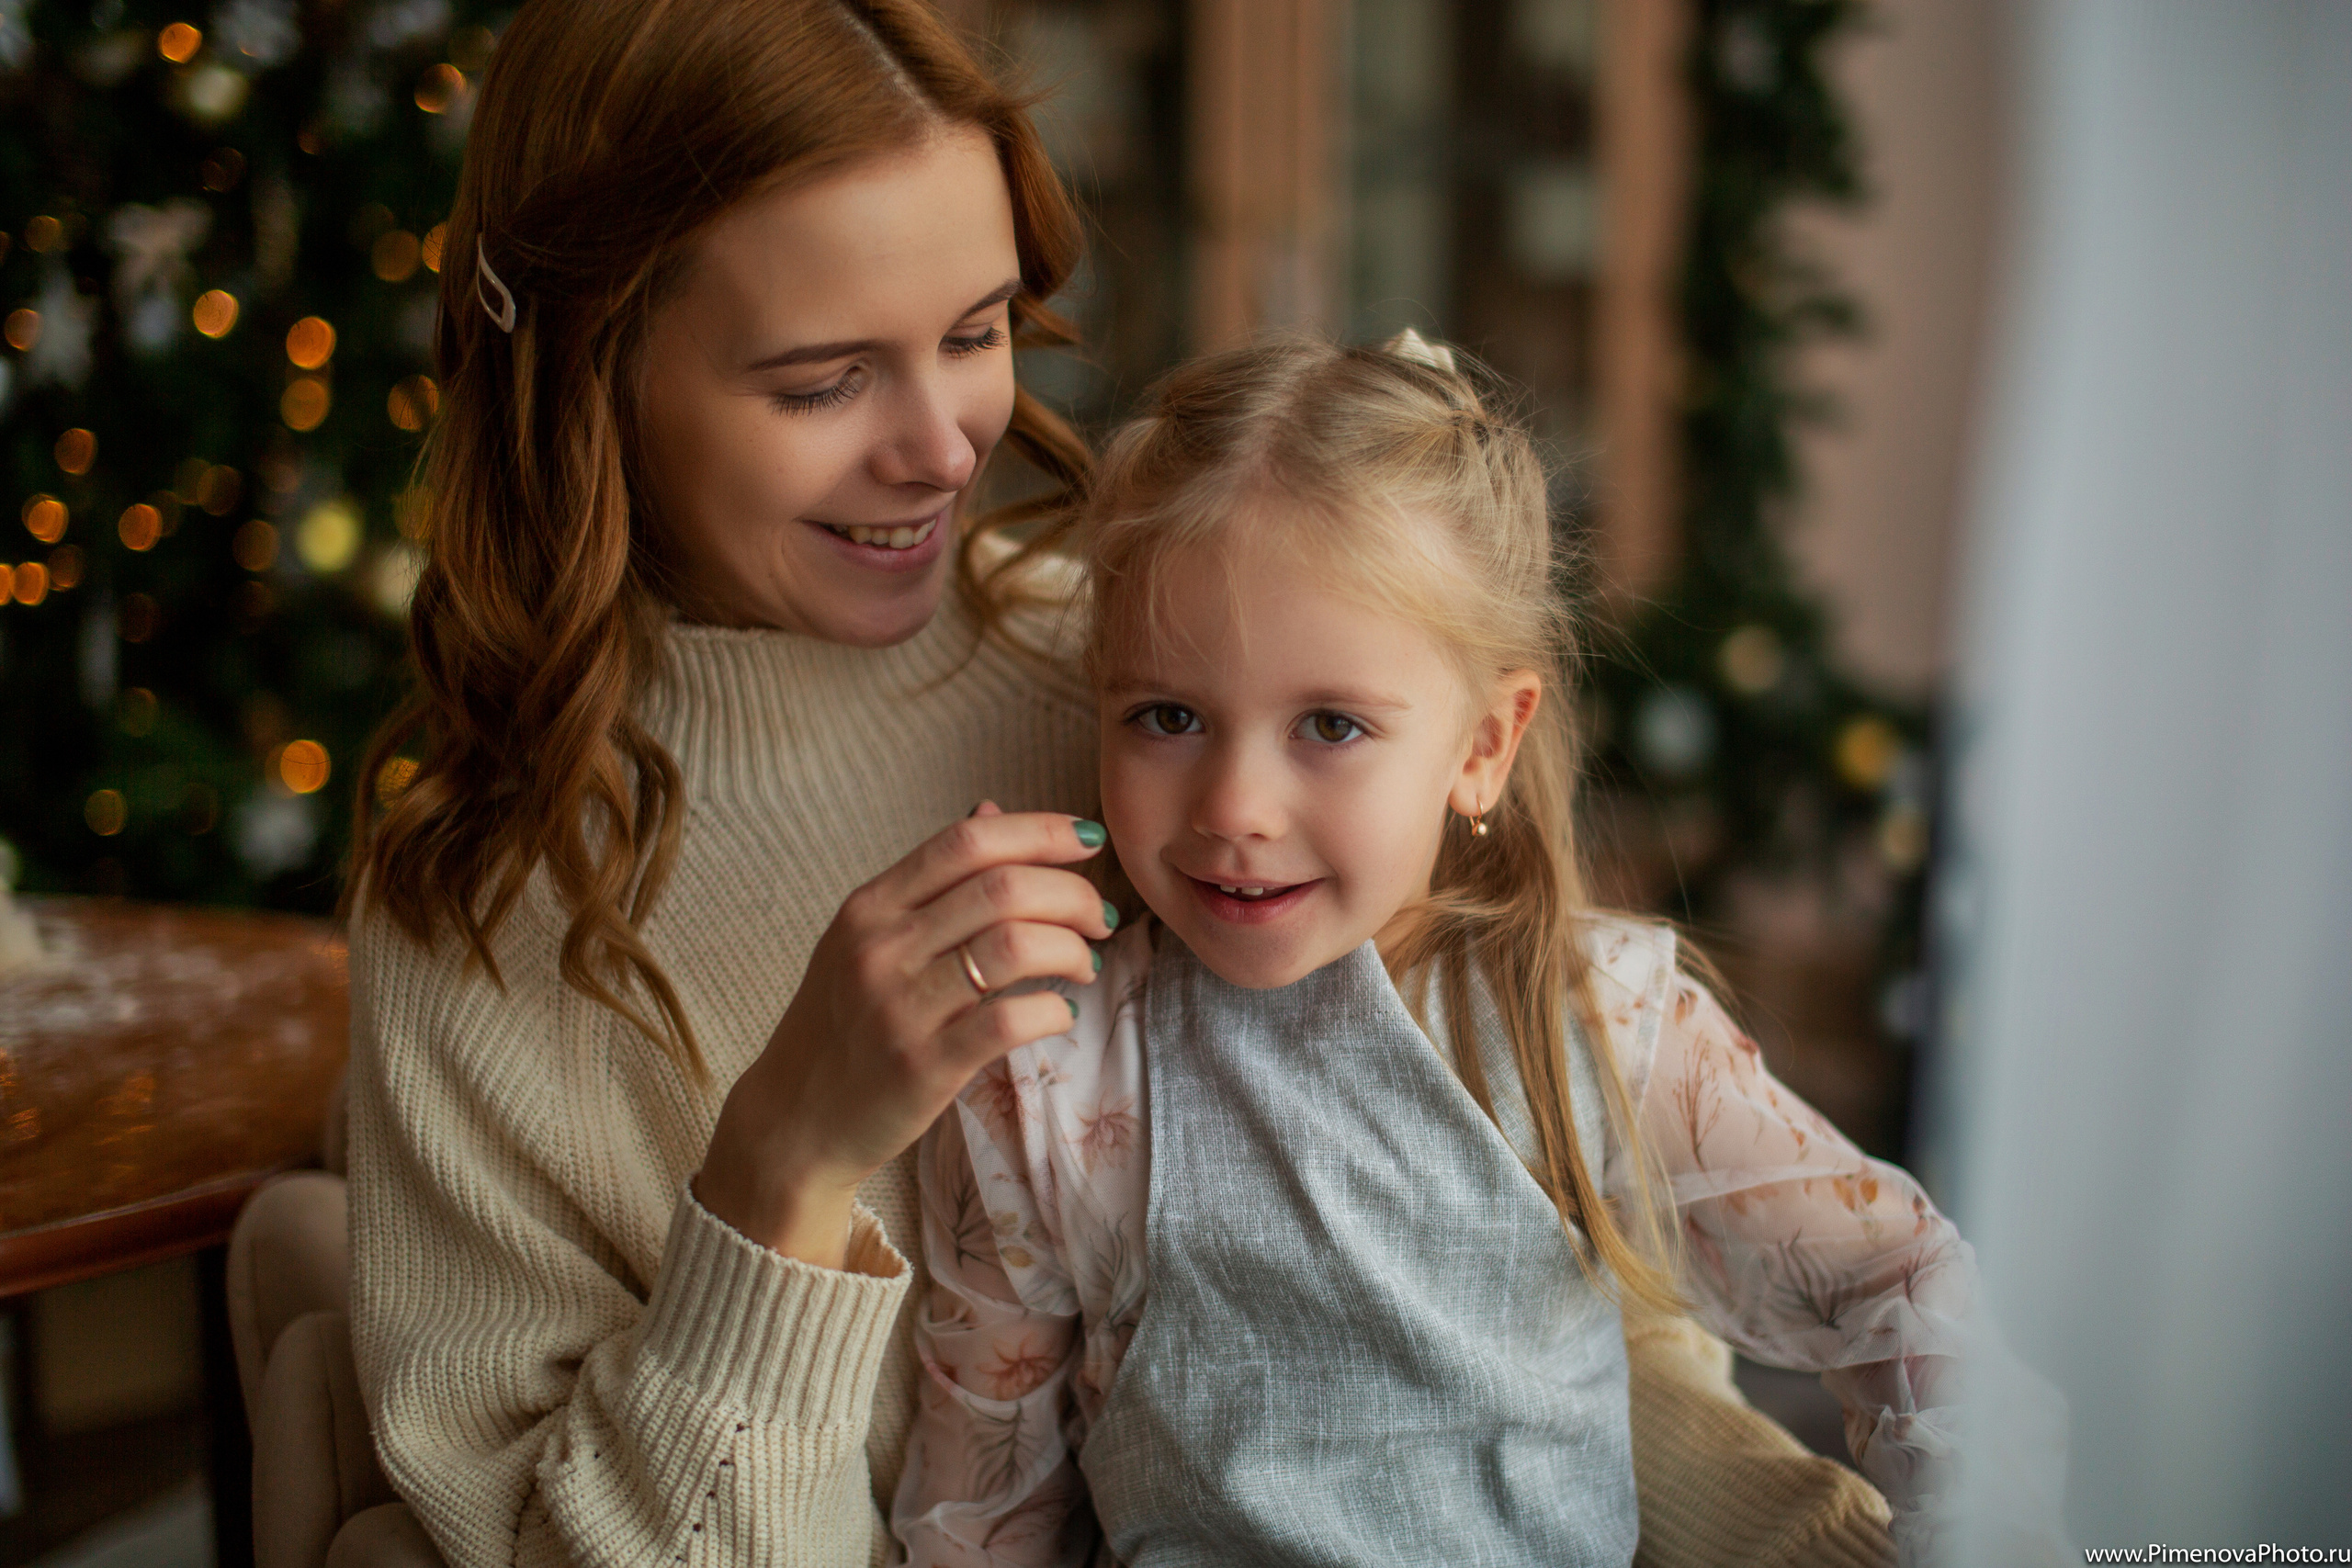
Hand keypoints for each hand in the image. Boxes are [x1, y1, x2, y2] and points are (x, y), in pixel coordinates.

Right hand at [693, 803, 1111, 1266]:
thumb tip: (990, 812)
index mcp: (870, 906)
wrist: (794, 1119)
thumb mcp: (867, 939)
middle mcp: (882, 947)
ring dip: (1073, 949)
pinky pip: (1011, 1021)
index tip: (1087, 841)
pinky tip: (1060, 1014)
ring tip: (1085, 964)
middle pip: (1003, 888)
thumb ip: (930, 880)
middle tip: (1099, 916)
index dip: (1040, 830)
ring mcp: (900, 1007)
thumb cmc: (843, 1023)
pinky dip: (1054, 1010)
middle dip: (1073, 894)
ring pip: (1015, 947)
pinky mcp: (923, 1066)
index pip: (967, 842)